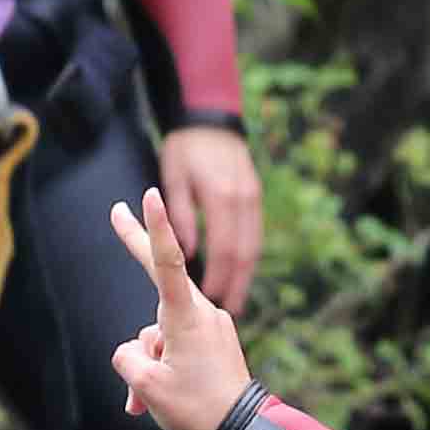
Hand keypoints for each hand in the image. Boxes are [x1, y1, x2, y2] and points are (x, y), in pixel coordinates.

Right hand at [107, 193, 251, 429]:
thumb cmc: (195, 408)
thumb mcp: (146, 386)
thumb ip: (128, 358)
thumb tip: (139, 349)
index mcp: (184, 316)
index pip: (166, 262)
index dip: (152, 228)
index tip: (149, 197)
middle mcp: (200, 312)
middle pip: (159, 278)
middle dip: (135, 246)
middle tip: (117, 210)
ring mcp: (209, 325)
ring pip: (159, 331)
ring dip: (147, 362)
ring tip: (147, 400)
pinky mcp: (214, 340)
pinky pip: (176, 344)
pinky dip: (162, 367)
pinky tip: (159, 398)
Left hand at [155, 122, 264, 314]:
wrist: (210, 118)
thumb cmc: (184, 148)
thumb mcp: (174, 178)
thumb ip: (181, 215)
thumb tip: (188, 251)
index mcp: (221, 197)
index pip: (224, 248)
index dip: (219, 276)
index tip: (210, 298)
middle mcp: (242, 200)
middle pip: (244, 253)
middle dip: (237, 284)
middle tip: (229, 311)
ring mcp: (253, 198)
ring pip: (253, 246)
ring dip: (245, 276)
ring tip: (236, 300)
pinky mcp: (255, 196)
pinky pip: (254, 234)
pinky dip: (248, 258)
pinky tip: (240, 272)